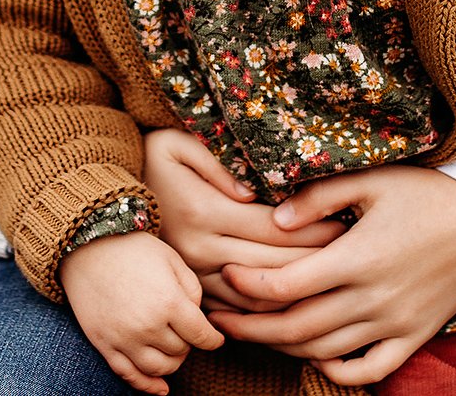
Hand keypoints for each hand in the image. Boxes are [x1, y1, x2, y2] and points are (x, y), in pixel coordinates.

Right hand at [59, 231, 224, 394]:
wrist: (85, 245)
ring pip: (159, 369)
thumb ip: (192, 290)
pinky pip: (128, 376)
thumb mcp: (172, 259)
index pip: (202, 335)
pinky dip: (147, 386)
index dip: (213, 339)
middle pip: (181, 351)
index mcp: (168, 302)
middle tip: (185, 330)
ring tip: (172, 348)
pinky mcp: (104, 344)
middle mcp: (147, 326)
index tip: (215, 338)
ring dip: (172, 363)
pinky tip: (161, 387)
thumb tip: (199, 319)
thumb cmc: (132, 248)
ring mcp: (123, 338)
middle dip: (189, 343)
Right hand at [141, 128, 346, 312]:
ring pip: (258, 294)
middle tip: (354, 254)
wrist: (102, 203)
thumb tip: (253, 193)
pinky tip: (297, 300)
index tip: (345, 224)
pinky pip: (237, 309)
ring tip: (334, 280)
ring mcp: (194, 274)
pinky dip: (269, 309)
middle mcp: (201, 249)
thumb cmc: (148, 162)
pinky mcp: (190, 290)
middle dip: (317, 260)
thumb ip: (216, 164)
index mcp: (205, 211)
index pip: (274, 228)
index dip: (313, 229)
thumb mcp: (176, 145)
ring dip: (298, 289)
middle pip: (273, 264)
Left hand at [211, 165, 455, 386]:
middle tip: (219, 315)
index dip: (248, 286)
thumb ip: (320, 197)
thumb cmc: (429, 190)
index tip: (225, 276)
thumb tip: (274, 219)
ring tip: (252, 331)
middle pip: (296, 327)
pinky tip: (313, 356)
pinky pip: (369, 370)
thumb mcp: (372, 181)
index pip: (287, 286)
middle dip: (250, 325)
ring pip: (324, 351)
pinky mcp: (414, 336)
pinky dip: (336, 371)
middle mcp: (374, 299)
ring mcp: (395, 323)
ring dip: (282, 347)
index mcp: (358, 258)